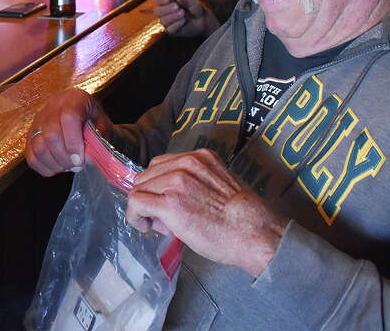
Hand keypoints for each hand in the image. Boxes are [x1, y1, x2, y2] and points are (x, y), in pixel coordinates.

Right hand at [25, 88, 110, 176]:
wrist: (85, 118)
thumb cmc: (94, 122)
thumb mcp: (102, 127)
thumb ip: (96, 141)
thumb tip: (86, 159)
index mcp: (74, 99)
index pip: (68, 118)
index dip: (73, 142)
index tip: (80, 160)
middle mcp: (53, 106)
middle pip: (51, 135)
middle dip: (65, 157)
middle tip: (76, 165)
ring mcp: (39, 120)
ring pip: (38, 147)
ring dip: (55, 163)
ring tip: (68, 166)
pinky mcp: (31, 134)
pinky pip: (31, 156)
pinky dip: (44, 167)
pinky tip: (57, 166)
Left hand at [126, 148, 286, 277]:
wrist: (254, 232)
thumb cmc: (242, 219)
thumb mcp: (218, 186)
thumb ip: (193, 184)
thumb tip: (167, 200)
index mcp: (200, 157)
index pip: (162, 165)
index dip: (157, 185)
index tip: (162, 201)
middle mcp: (186, 163)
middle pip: (147, 175)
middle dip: (149, 196)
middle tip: (160, 217)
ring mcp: (176, 181)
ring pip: (139, 188)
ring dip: (142, 207)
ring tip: (157, 224)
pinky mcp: (169, 203)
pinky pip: (136, 203)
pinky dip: (135, 216)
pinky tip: (145, 226)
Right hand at [153, 0, 217, 37]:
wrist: (203, 20)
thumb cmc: (195, 8)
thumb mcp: (192, 1)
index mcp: (166, 2)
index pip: (158, 0)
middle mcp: (164, 12)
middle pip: (157, 11)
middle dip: (167, 9)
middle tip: (177, 7)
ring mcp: (167, 22)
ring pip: (163, 20)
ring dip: (173, 16)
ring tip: (183, 13)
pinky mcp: (172, 31)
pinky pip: (169, 29)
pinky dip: (176, 24)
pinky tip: (183, 21)